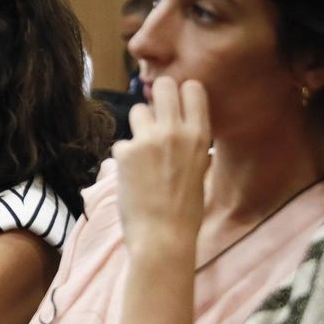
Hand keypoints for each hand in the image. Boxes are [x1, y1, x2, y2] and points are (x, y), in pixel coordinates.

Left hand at [116, 76, 211, 261]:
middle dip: (156, 97)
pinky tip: (133, 178)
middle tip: (154, 117)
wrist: (163, 238)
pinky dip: (124, 158)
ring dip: (138, 127)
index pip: (193, 87)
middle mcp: (175, 131)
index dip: (182, 93)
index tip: (177, 106)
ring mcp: (148, 139)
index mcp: (200, 135)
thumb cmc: (185, 210)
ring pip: (138, 110)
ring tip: (143, 155)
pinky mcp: (125, 152)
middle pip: (163, 85)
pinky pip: (122, 143)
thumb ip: (190, 142)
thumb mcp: (201, 169)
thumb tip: (177, 124)